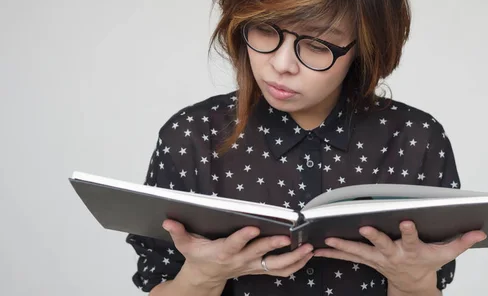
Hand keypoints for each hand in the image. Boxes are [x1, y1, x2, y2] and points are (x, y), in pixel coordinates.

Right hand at [162, 218, 313, 284]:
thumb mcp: (186, 245)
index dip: (243, 237)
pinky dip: (296, 265)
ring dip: (294, 258)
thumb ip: (179, 232)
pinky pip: (281, 270)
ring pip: (276, 266)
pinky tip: (308, 255)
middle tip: (288, 236)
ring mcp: (252, 266)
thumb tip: (168, 221)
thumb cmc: (198, 257)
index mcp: (223, 252)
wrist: (205, 278)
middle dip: (274, 245)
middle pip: (259, 254)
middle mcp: (240, 260)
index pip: (234, 244)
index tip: (253, 227)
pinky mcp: (259, 269)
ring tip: (309, 248)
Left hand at [313, 221, 485, 292]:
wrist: (413, 285)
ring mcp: (378, 258)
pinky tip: (319, 247)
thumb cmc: (427, 264)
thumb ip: (462, 242)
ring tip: (326, 239)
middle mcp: (393, 254)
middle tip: (364, 227)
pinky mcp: (368, 259)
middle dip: (373, 236)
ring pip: (359, 251)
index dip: (408, 231)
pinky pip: (348, 256)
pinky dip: (333, 251)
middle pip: (382, 244)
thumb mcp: (446, 254)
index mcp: (412, 250)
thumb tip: (481, 232)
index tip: (406, 220)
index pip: (411, 239)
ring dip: (342, 245)